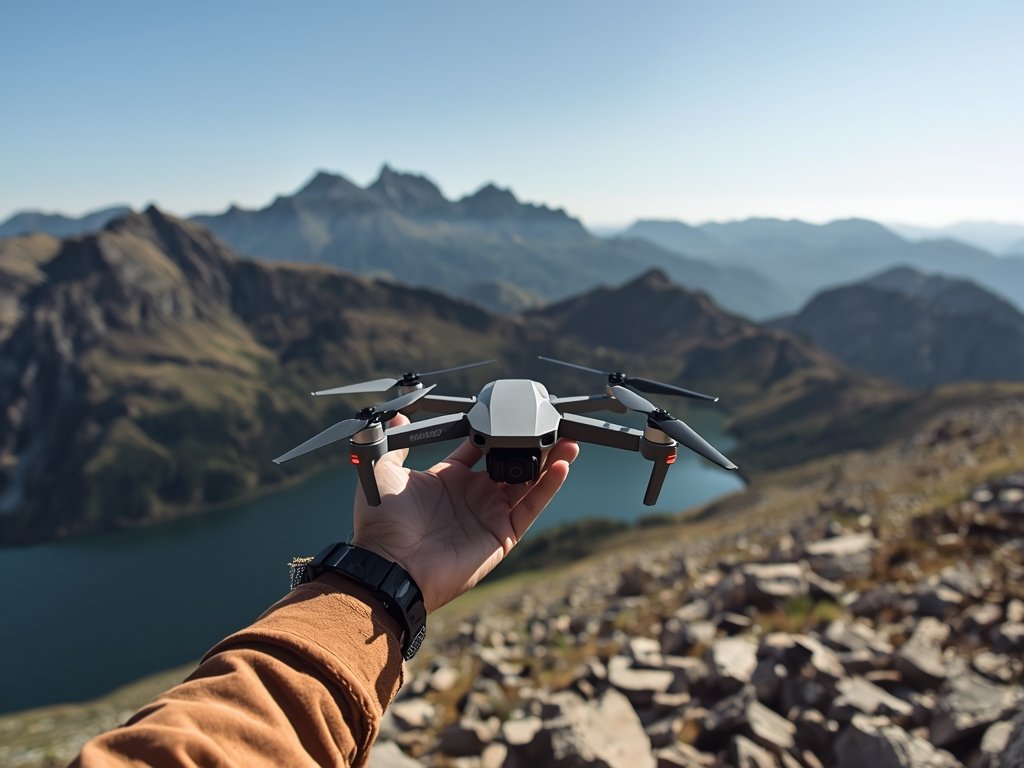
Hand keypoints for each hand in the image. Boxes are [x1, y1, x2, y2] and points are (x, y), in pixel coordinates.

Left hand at [352, 414, 579, 611]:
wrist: (389, 566)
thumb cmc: (382, 523)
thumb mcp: (384, 471)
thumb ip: (397, 441)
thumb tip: (397, 414)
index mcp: (448, 479)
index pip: (481, 449)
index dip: (498, 432)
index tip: (514, 413)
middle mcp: (472, 496)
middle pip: (511, 464)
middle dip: (532, 445)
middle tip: (551, 425)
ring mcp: (489, 516)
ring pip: (528, 483)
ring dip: (550, 462)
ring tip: (569, 440)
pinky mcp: (502, 536)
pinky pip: (530, 508)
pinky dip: (548, 488)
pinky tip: (562, 466)